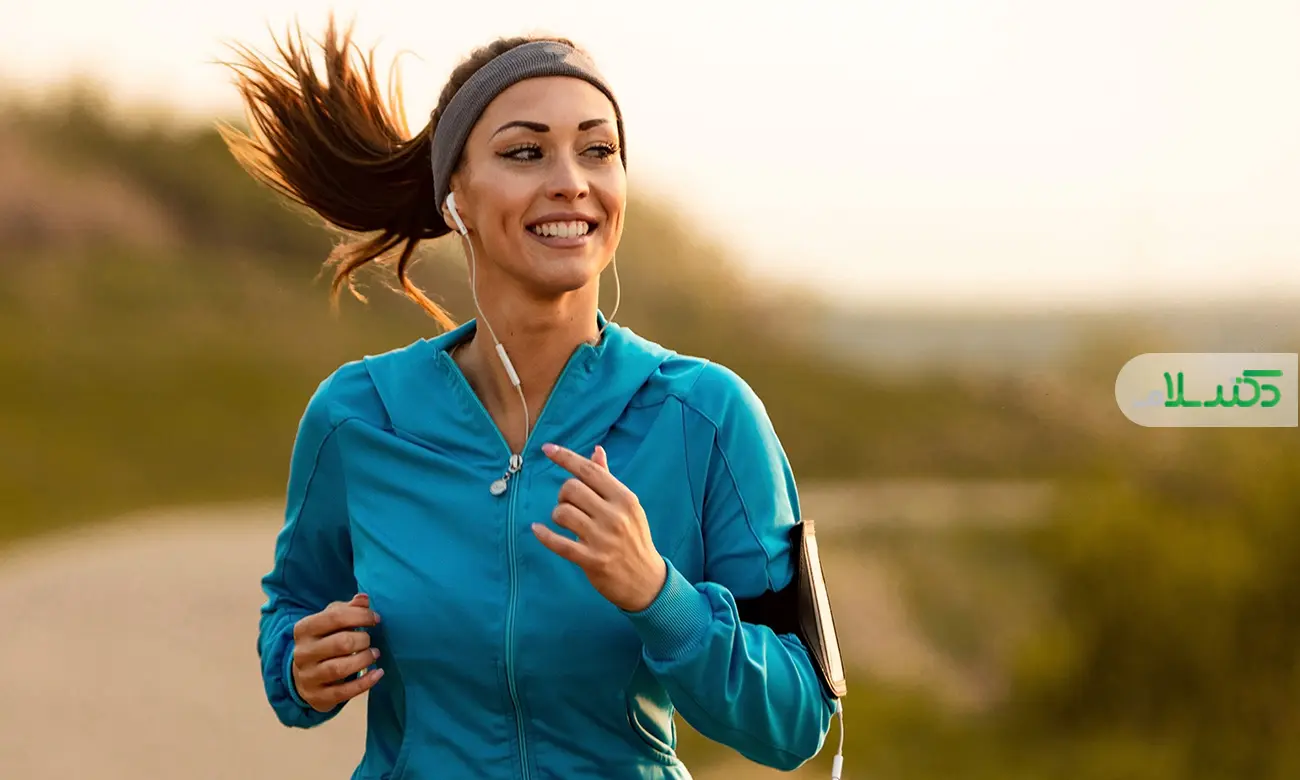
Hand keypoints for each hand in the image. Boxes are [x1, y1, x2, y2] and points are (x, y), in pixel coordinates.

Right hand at [290, 593, 383, 711]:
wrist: (303, 677)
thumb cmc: (323, 642)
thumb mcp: (330, 622)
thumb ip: (347, 609)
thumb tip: (363, 599)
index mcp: (304, 629)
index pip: (334, 617)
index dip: (360, 616)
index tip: (376, 619)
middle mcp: (302, 653)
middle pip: (341, 643)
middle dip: (363, 640)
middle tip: (370, 640)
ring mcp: (308, 677)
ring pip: (340, 668)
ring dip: (364, 660)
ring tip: (374, 654)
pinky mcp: (317, 697)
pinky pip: (344, 692)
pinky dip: (365, 683)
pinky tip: (378, 673)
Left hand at [533, 443, 667, 612]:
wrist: (646, 580)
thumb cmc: (634, 538)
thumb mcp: (627, 507)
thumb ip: (608, 479)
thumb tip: (596, 451)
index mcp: (624, 498)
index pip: (589, 471)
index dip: (565, 457)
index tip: (546, 449)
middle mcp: (615, 515)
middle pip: (571, 489)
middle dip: (563, 494)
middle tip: (569, 505)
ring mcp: (603, 539)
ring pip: (563, 513)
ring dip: (557, 515)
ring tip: (565, 522)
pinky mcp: (592, 560)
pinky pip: (559, 543)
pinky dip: (544, 535)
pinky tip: (537, 530)